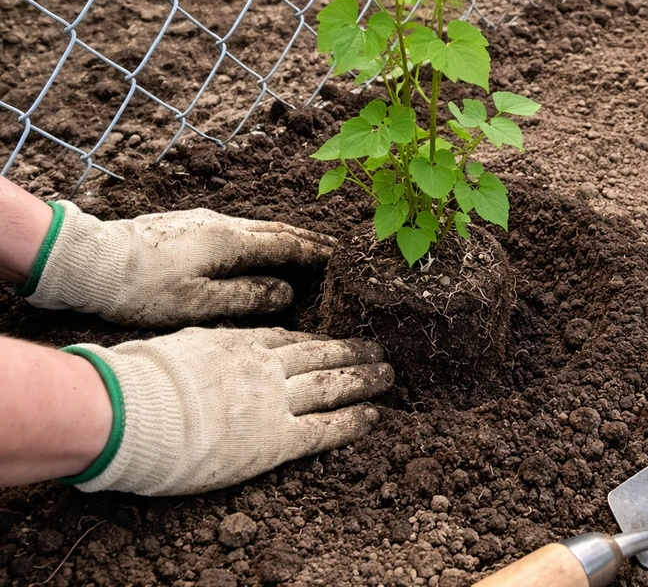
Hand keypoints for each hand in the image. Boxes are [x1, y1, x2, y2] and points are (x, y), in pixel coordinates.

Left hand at [19, 201, 336, 326]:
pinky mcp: (188, 224)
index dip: (316, 252)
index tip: (342, 257)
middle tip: (335, 249)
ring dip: (286, 236)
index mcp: (231, 241)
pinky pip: (240, 228)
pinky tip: (261, 248)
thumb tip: (285, 293)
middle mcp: (222, 223)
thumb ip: (247, 297)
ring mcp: (204, 220)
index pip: (287, 244)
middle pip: (277, 230)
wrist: (90, 260)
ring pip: (257, 227)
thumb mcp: (198, 302)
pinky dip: (262, 238)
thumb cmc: (142, 289)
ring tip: (306, 247)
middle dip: (308, 240)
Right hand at [63, 327, 392, 495]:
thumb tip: (204, 348)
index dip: (316, 341)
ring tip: (386, 373)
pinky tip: (372, 415)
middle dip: (351, 351)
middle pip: (320, 355)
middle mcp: (265, 367)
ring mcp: (273, 402)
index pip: (289, 339)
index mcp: (240, 343)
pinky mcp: (274, 440)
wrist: (130, 411)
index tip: (333, 340)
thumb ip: (205, 346)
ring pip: (331, 385)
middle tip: (376, 348)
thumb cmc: (138, 380)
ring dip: (363, 379)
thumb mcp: (179, 344)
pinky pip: (323, 428)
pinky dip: (351, 420)